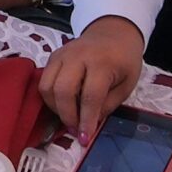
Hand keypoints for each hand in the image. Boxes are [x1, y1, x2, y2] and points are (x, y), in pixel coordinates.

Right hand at [39, 15, 143, 138]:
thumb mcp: (127, 84)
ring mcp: (62, 54)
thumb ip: (108, 104)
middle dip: (67, 116)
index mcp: (102, 62)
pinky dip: (50, 97)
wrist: (113, 33)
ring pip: (47, 86)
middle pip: (62, 90)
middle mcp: (78, 56)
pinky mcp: (53, 56)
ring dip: (55, 108)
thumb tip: (90, 124)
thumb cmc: (124, 60)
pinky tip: (63, 104)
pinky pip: (44, 80)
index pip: (90, 95)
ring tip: (69, 116)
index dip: (87, 120)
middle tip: (76, 129)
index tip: (85, 138)